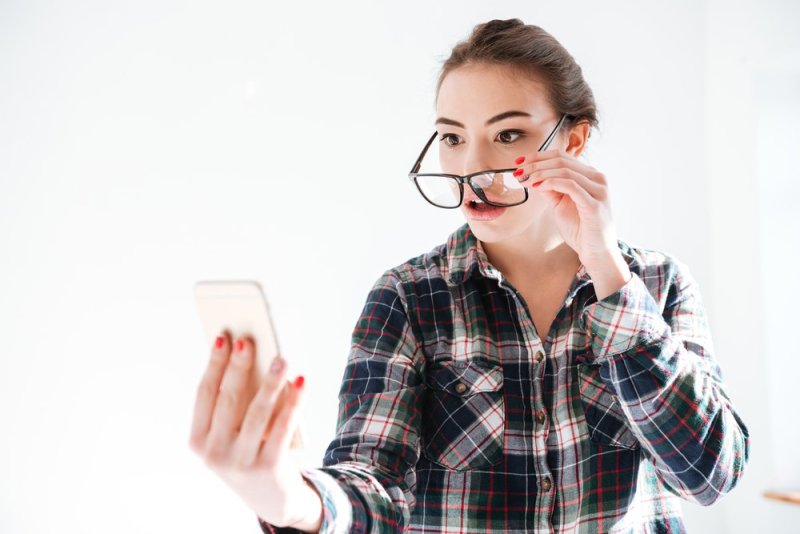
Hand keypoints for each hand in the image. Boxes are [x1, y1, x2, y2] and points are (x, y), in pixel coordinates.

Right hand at [188, 331, 321, 530]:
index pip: (204, 394)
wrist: (272, 500)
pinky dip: (293, 401)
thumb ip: (235, 403)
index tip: (223, 336)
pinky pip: (283, 427)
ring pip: (257, 411)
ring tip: (281, 358)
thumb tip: (250, 357)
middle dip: (239, 366)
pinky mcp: (268, 467)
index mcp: (198, 441)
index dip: (214, 364)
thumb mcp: (233, 434)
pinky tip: (301, 382)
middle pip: (228, 399)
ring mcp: (240, 462)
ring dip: (270, 381)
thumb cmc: (250, 453)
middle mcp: (214, 453)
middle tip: (249, 340)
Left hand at [516, 149, 631, 298]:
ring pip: (565, 171)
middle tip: (518, 171)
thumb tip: (532, 175)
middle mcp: (597, 179)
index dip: (538, 156)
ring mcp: (598, 190)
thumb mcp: (560, 204)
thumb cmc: (580, 229)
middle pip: (562, 161)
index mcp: (590, 176)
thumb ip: (549, 189)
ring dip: (540, 173)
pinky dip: (551, 183)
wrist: (596, 252)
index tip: (519, 161)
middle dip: (536, 164)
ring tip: (525, 179)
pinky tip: (538, 186)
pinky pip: (571, 186)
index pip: (562, 157)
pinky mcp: (595, 204)